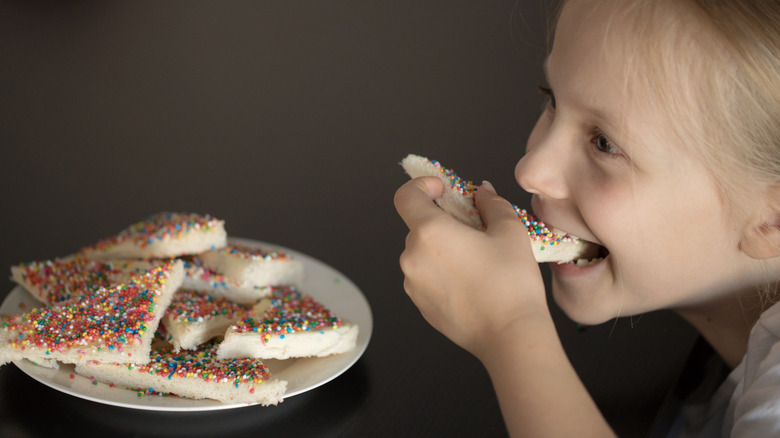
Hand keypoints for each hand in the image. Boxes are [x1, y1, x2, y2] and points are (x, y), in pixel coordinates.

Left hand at [394, 177, 546, 358]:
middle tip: (474, 230)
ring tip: (476, 261)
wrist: (510, 335)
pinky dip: (441, 272)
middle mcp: (412, 257)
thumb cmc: (511, 283)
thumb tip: (482, 193)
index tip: (442, 189)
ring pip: (422, 253)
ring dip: (442, 249)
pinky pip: (425, 277)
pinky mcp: (419, 305)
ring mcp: (412, 284)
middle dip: (442, 222)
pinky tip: (471, 283)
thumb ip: (492, 204)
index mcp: (430, 232)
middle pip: (418, 226)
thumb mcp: (510, 231)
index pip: (405, 196)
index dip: (421, 186)